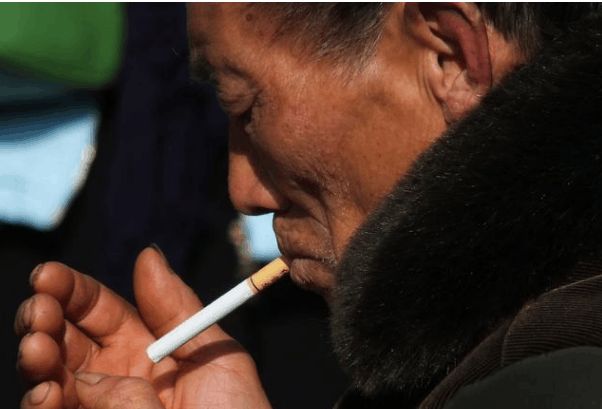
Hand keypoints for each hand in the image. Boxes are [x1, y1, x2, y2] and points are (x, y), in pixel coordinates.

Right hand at [15, 247, 271, 408]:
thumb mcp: (214, 355)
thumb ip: (177, 309)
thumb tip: (147, 254)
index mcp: (143, 348)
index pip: (97, 310)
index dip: (72, 290)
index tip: (49, 275)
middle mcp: (112, 377)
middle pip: (63, 339)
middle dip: (45, 317)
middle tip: (41, 310)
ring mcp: (97, 408)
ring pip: (49, 377)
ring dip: (37, 358)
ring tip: (39, 346)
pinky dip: (41, 402)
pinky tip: (47, 391)